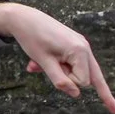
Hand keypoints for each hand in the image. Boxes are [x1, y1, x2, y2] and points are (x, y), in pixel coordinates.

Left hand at [0, 1, 114, 113]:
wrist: (24, 18)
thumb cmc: (32, 38)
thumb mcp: (44, 63)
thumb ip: (61, 81)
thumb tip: (76, 94)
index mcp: (80, 51)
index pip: (83, 81)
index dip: (67, 81)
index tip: (50, 70)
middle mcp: (85, 47)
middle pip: (90, 77)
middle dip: (68, 78)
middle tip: (46, 66)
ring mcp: (82, 44)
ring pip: (82, 71)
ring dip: (63, 72)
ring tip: (38, 64)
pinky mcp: (76, 43)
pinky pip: (75, 62)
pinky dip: (61, 65)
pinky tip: (43, 63)